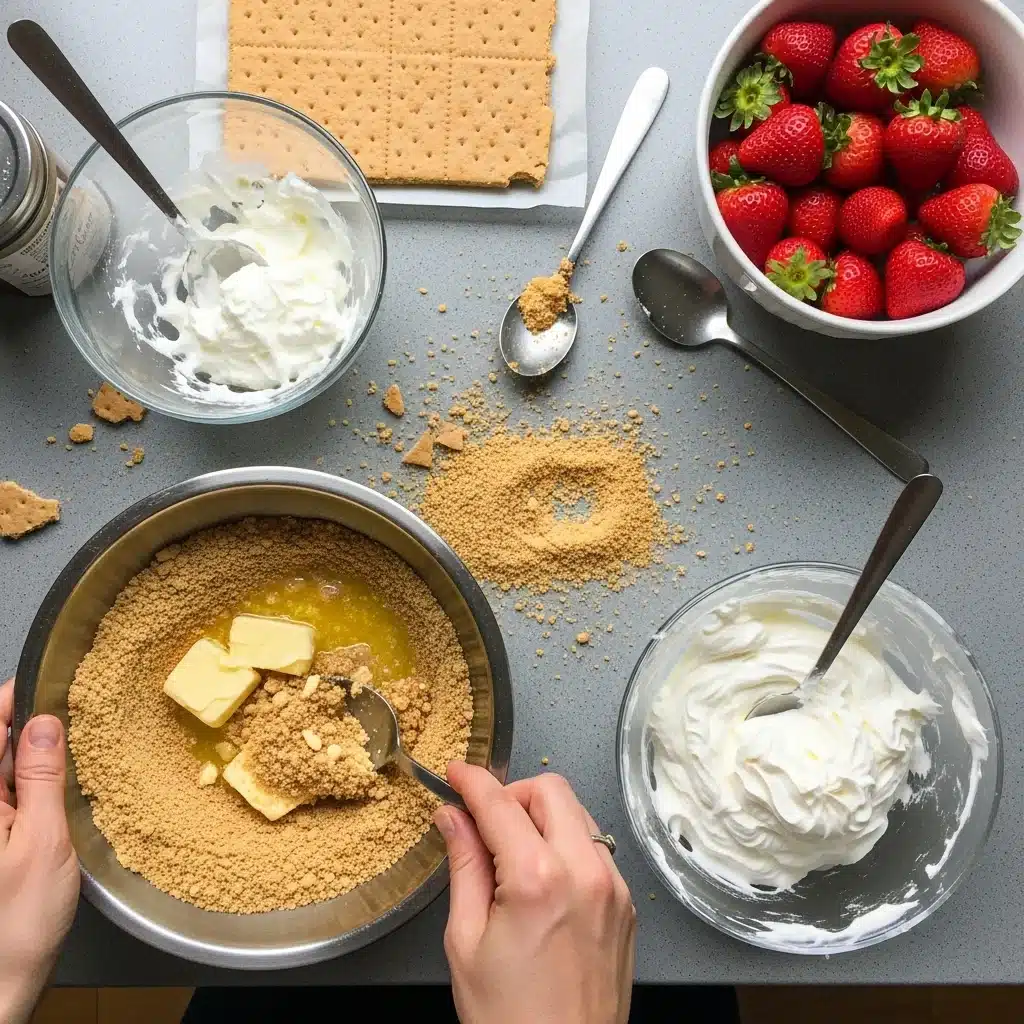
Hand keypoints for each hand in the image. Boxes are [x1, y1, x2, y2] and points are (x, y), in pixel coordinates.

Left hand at [0, 679, 79, 1023]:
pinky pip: (9, 794)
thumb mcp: (41, 842)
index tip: (52, 673)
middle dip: (32, 721)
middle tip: (80, 704)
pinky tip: (64, 779)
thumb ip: (38, 777)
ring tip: (80, 736)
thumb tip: (43, 720)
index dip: (14, 695)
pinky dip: (34, 780)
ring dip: (35, 751)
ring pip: (3, 768)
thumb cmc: (16, 921)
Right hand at [434, 764, 634, 1023]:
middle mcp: (585, 872)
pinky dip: (567, 846)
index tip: (455, 772)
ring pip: (579, 814)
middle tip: (484, 822)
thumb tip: (453, 817)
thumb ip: (464, 866)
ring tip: (512, 855)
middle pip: (552, 790)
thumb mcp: (466, 942)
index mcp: (539, 879)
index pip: (500, 804)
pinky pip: (596, 850)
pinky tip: (543, 880)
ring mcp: (613, 888)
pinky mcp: (626, 906)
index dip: (472, 781)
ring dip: (543, 817)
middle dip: (514, 794)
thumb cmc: (508, 1019)